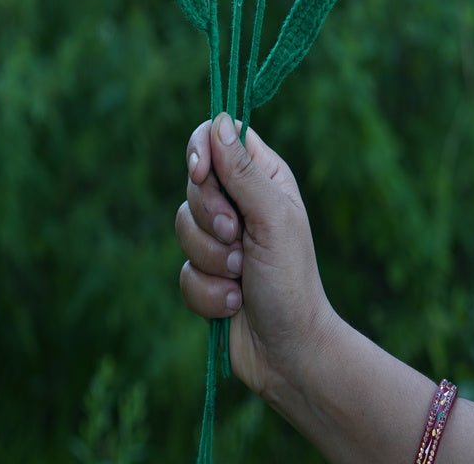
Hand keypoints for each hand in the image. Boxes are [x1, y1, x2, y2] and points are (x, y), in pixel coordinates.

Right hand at [176, 113, 338, 403]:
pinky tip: (234, 303)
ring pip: (182, 229)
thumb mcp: (272, 217)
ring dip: (212, 260)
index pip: (219, 138)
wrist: (289, 352)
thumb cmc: (291, 280)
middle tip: (238, 237)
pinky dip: (208, 292)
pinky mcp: (206, 276)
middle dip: (210, 218)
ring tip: (242, 276)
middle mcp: (240, 203)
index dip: (201, 150)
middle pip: (194, 185)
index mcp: (263, 177)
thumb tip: (217, 121)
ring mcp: (220, 240)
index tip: (200, 173)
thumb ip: (242, 171)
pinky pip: (182, 272)